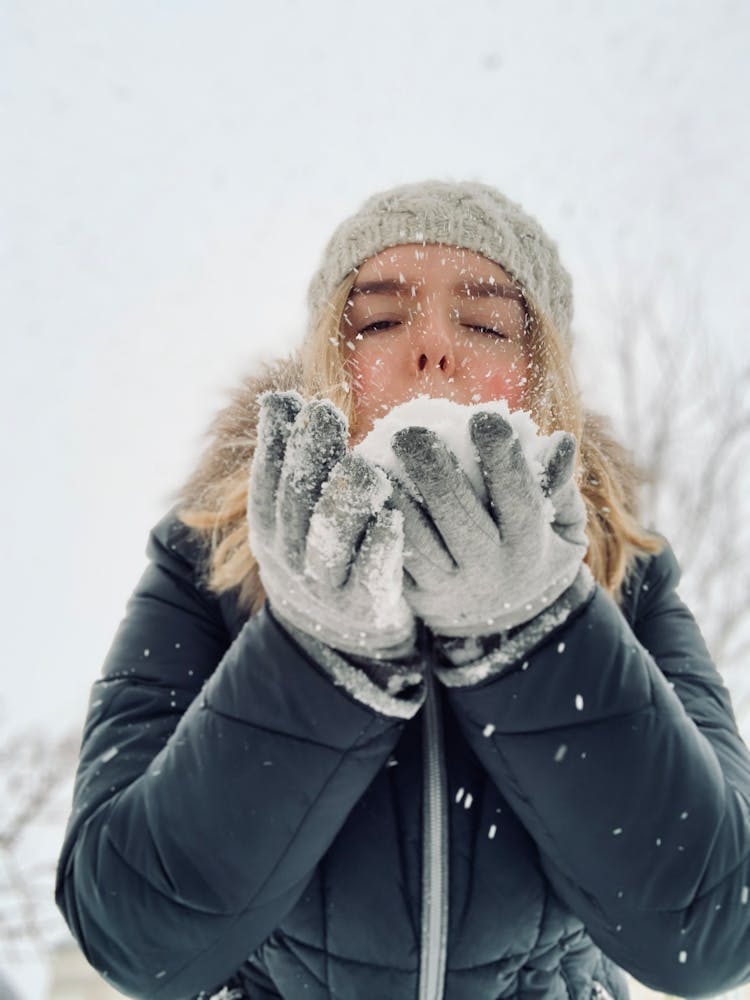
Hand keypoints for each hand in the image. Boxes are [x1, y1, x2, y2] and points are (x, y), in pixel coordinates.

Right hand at [247, 391, 415, 657]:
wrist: (341, 635)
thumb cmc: (323, 551)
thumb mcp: (296, 515)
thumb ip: (295, 465)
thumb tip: (281, 397)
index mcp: (270, 529)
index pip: (266, 481)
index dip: (274, 442)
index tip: (289, 401)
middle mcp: (290, 558)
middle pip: (295, 504)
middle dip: (308, 457)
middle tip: (324, 414)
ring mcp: (326, 585)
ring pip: (328, 542)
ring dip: (345, 501)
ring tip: (364, 466)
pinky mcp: (365, 607)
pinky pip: (370, 576)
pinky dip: (379, 547)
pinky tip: (392, 518)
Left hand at [387, 410, 588, 637]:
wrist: (509, 625)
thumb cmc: (537, 552)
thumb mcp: (563, 528)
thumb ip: (559, 485)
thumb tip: (560, 441)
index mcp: (528, 546)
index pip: (517, 498)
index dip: (502, 459)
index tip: (484, 417)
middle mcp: (487, 568)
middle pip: (457, 516)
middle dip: (433, 472)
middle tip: (410, 433)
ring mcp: (448, 584)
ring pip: (416, 539)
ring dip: (394, 498)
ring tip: (372, 460)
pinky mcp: (415, 595)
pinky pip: (392, 559)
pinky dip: (375, 527)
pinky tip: (362, 494)